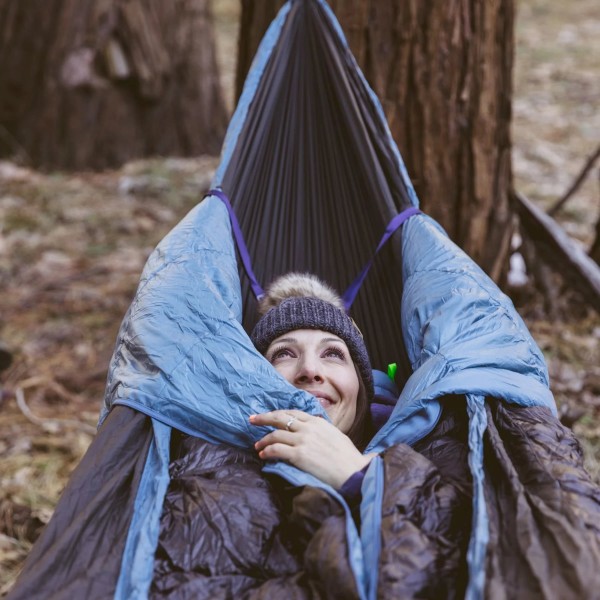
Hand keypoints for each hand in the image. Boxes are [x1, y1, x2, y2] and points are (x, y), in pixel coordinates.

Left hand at [249, 410, 374, 488]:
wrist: (353, 471)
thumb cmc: (347, 457)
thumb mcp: (334, 435)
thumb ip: (320, 431)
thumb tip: (310, 431)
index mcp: (317, 421)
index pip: (292, 413)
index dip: (277, 413)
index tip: (267, 415)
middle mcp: (308, 428)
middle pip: (280, 418)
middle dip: (263, 418)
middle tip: (252, 420)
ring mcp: (303, 440)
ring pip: (275, 435)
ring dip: (263, 440)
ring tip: (257, 446)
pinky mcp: (299, 455)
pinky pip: (276, 450)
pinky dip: (267, 451)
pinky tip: (263, 455)